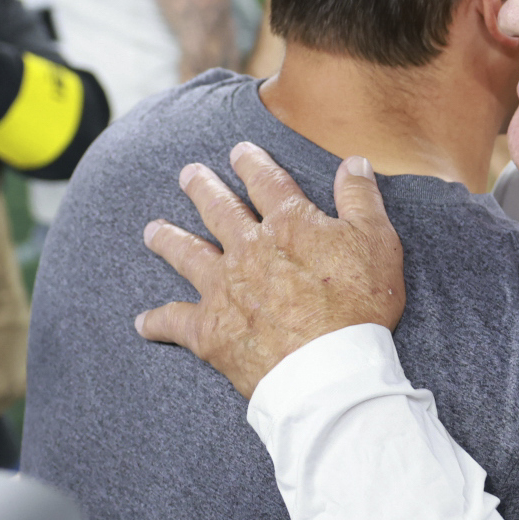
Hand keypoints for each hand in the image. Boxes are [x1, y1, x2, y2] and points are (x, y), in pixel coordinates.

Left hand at [136, 142, 405, 397]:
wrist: (328, 368)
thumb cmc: (359, 305)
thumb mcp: (377, 241)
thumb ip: (361, 198)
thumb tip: (353, 161)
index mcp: (289, 224)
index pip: (267, 182)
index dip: (252, 163)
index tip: (239, 151)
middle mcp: (249, 249)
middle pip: (220, 210)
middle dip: (202, 188)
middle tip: (188, 174)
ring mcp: (224, 288)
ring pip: (188, 255)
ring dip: (168, 240)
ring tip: (152, 230)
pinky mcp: (210, 330)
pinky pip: (175, 322)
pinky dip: (156, 322)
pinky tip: (141, 322)